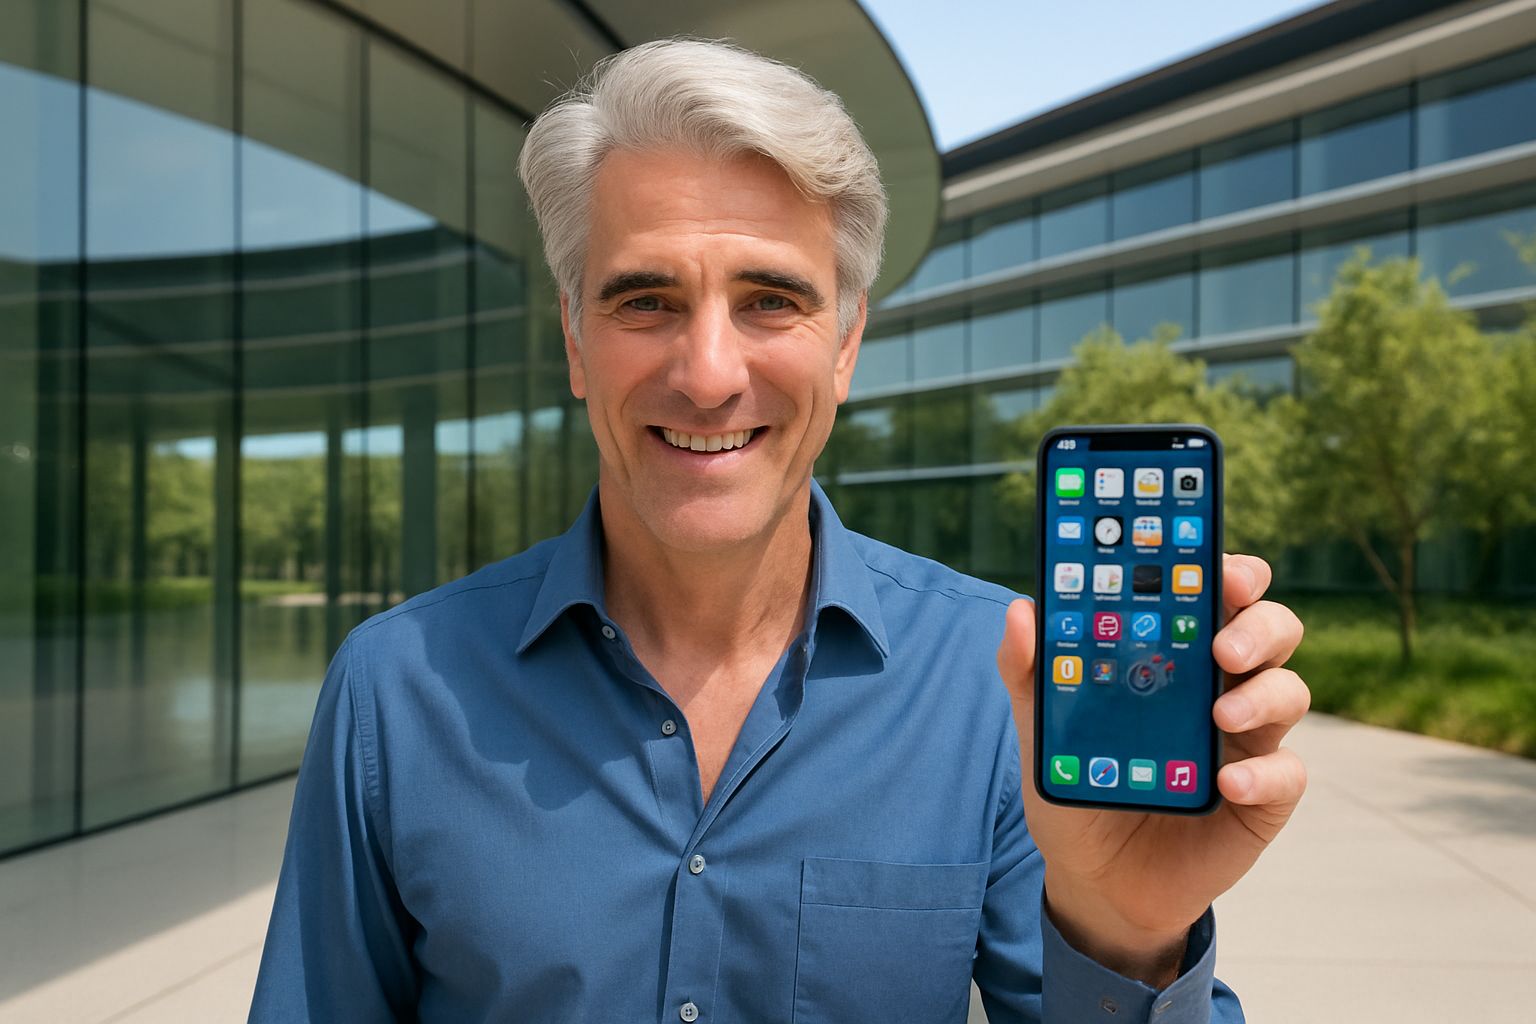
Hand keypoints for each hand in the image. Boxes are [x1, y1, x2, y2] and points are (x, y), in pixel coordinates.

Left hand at [997, 553, 1308, 985]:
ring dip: (1262, 694)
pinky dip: (1263, 775)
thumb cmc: (1081, 783)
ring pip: (1290, 691)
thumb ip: (1029, 672)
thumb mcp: (1044, 729)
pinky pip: (1286, 775)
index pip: (1215, 595)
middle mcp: (1223, 684)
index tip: (1219, 565)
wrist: (1096, 878)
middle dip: (1257, 624)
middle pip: (1270, 630)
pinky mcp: (1263, 796)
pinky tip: (1227, 783)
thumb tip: (1022, 611)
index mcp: (1177, 653)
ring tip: (1220, 714)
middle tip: (1223, 643)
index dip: (1228, 571)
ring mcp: (1248, 739)